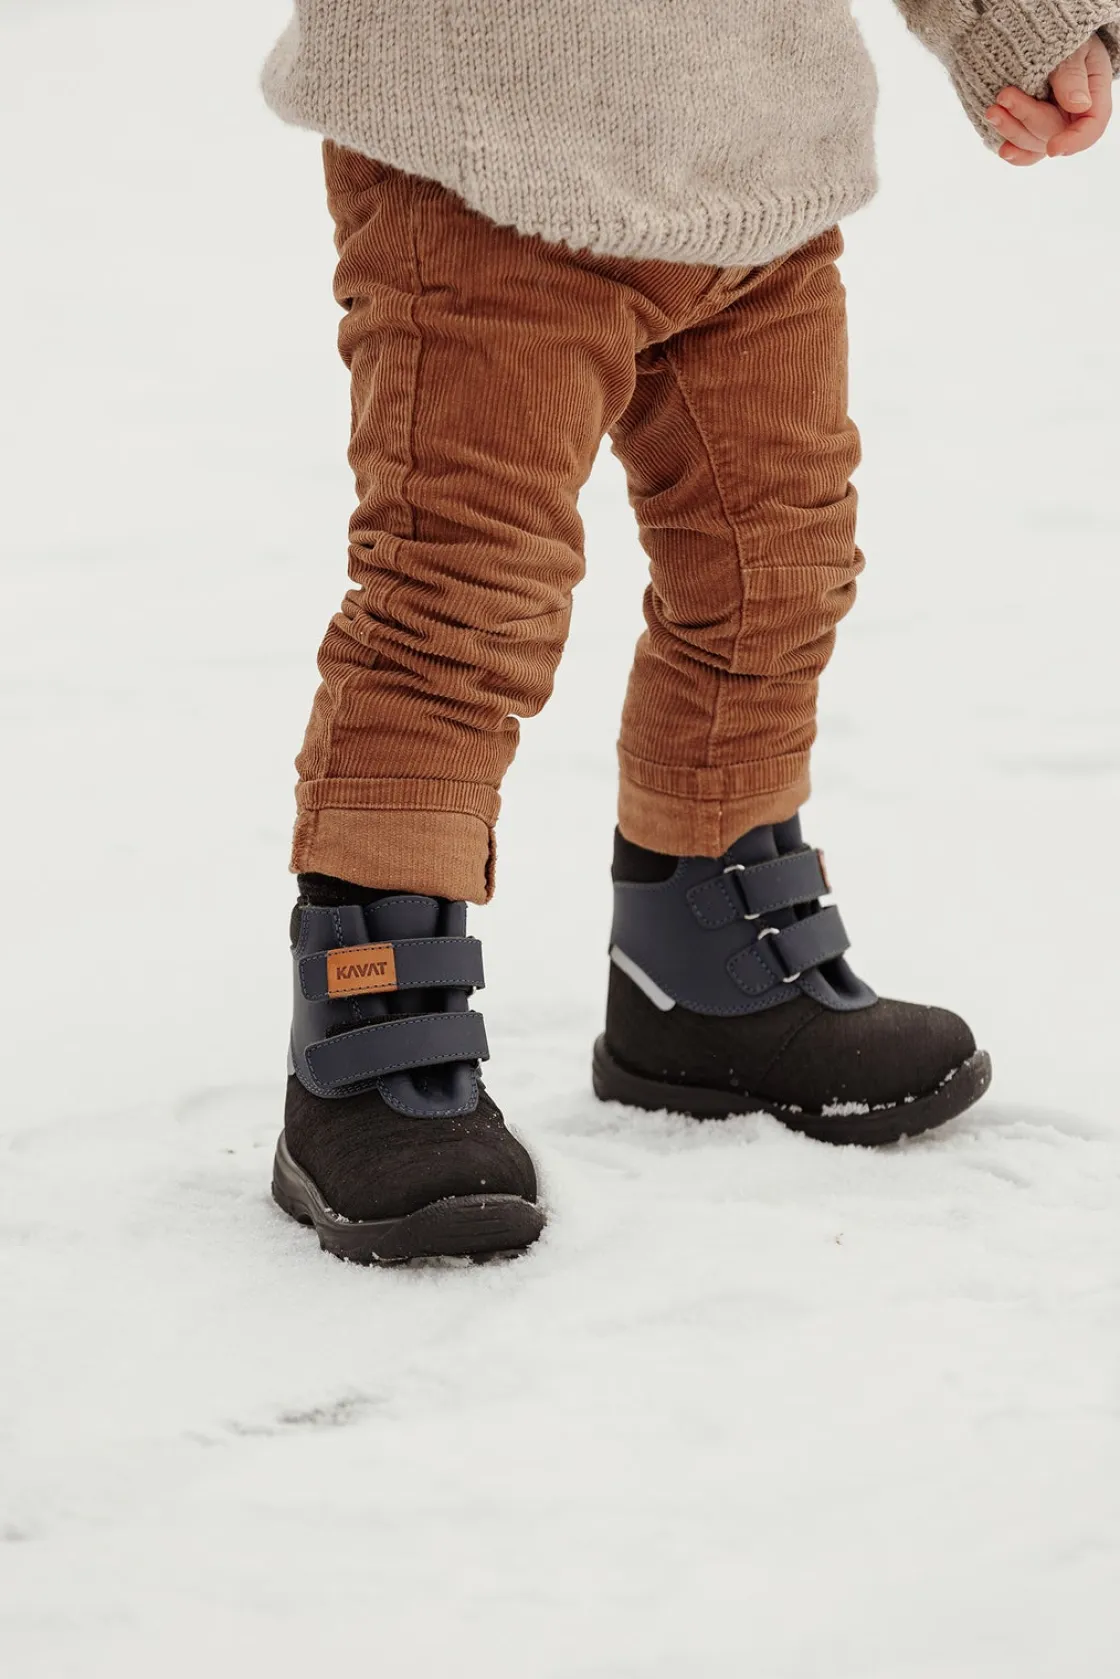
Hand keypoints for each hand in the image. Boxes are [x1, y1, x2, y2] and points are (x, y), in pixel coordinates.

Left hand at [985, 34, 1112, 164]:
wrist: (1043, 35)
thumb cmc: (1064, 37)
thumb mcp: (1074, 46)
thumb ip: (1073, 74)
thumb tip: (1079, 104)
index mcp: (1093, 96)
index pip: (1091, 127)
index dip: (1075, 141)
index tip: (1053, 148)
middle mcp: (1073, 117)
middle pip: (1054, 133)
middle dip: (1027, 118)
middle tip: (1004, 97)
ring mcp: (1052, 125)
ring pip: (1035, 143)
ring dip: (1012, 131)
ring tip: (992, 111)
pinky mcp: (1033, 130)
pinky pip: (1026, 151)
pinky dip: (1014, 151)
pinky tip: (1002, 149)